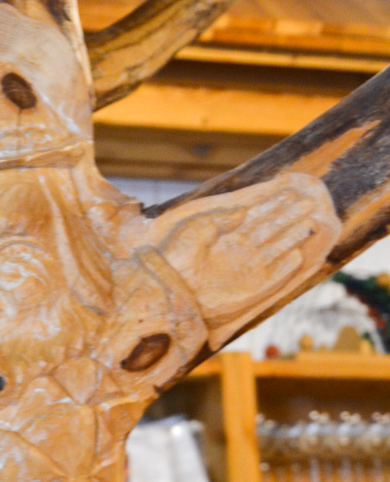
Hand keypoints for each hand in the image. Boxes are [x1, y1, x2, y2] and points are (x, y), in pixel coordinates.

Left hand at [162, 174, 339, 334]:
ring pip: (278, 249)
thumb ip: (222, 219)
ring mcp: (248, 270)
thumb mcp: (196, 228)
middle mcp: (240, 251)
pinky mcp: (252, 290)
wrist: (171, 288)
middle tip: (309, 201)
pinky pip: (276, 277)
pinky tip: (300, 255)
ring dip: (294, 237)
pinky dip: (287, 267)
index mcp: (226, 235)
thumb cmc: (177, 255)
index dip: (273, 204)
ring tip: (312, 221)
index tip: (289, 191)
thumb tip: (244, 210)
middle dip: (289, 216)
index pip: (256, 216)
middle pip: (272, 230)